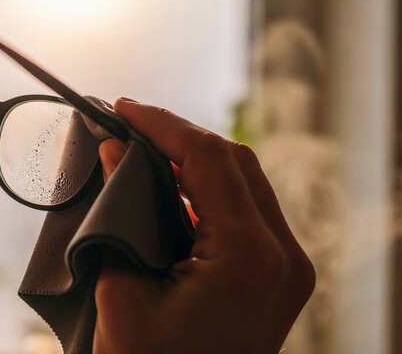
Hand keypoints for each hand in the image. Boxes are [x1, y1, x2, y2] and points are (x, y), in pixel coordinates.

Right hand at [94, 98, 314, 353]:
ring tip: (146, 145)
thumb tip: (115, 153)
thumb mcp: (122, 294)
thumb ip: (120, 216)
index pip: (208, 160)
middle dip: (180, 134)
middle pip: (235, 161)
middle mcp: (282, 257)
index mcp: (247, 259)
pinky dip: (210, 188)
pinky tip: (174, 182)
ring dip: (196, 158)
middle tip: (130, 122)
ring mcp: (286, 267)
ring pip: (246, 181)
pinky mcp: (277, 275)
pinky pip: (248, 210)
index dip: (162, 124)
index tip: (123, 107)